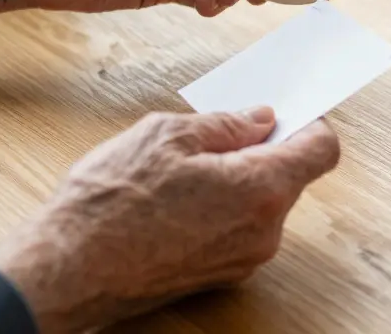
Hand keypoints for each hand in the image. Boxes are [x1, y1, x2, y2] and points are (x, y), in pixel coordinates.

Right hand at [0, 108, 339, 332]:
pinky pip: (237, 230)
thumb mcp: (168, 136)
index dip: (309, 124)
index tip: (290, 113)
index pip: (322, 150)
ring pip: (260, 205)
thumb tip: (261, 119)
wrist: (68, 271)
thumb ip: (227, 124)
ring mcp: (244, 260)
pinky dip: (220, 210)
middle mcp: (264, 231)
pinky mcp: (220, 278)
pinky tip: (176, 202)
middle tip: (217, 136)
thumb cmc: (112, 202)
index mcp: (262, 188)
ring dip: (237, 182)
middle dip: (262, 152)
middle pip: (289, 177)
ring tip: (183, 172)